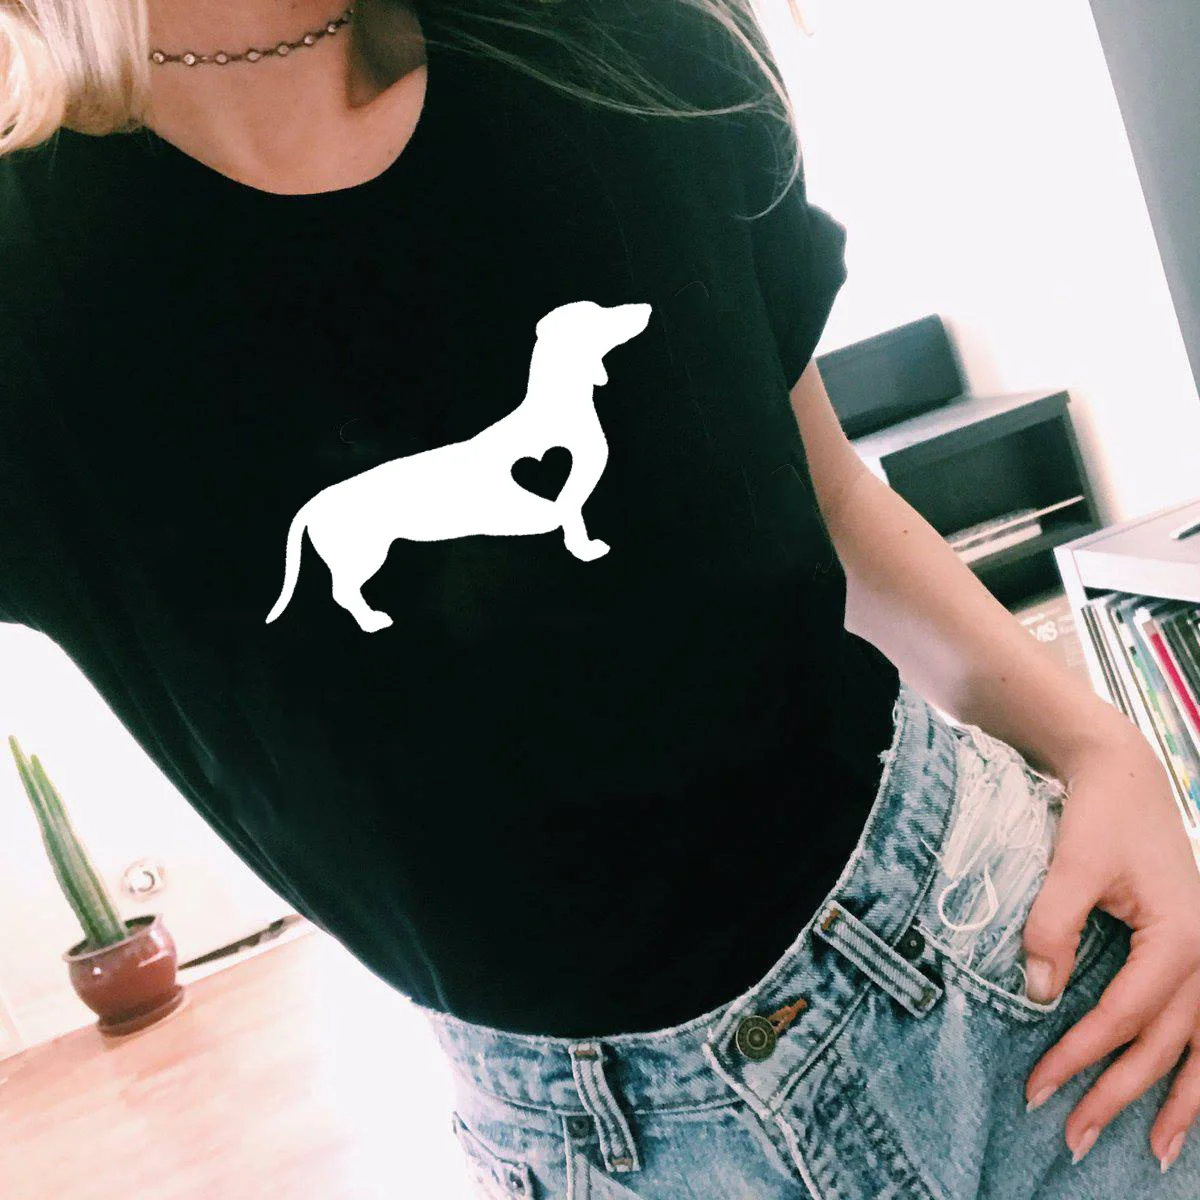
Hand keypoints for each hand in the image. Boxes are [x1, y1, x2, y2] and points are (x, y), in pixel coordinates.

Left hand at [1021, 732, 1199, 1171]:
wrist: (1123, 774)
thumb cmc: (1099, 815)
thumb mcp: (1070, 865)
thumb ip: (1051, 926)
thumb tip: (1034, 992)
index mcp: (1180, 938)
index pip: (1123, 1017)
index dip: (1080, 1057)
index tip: (1039, 1088)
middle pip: (1165, 1044)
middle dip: (1121, 1096)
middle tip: (1075, 1140)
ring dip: (1182, 1101)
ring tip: (1161, 1154)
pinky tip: (1189, 1097)